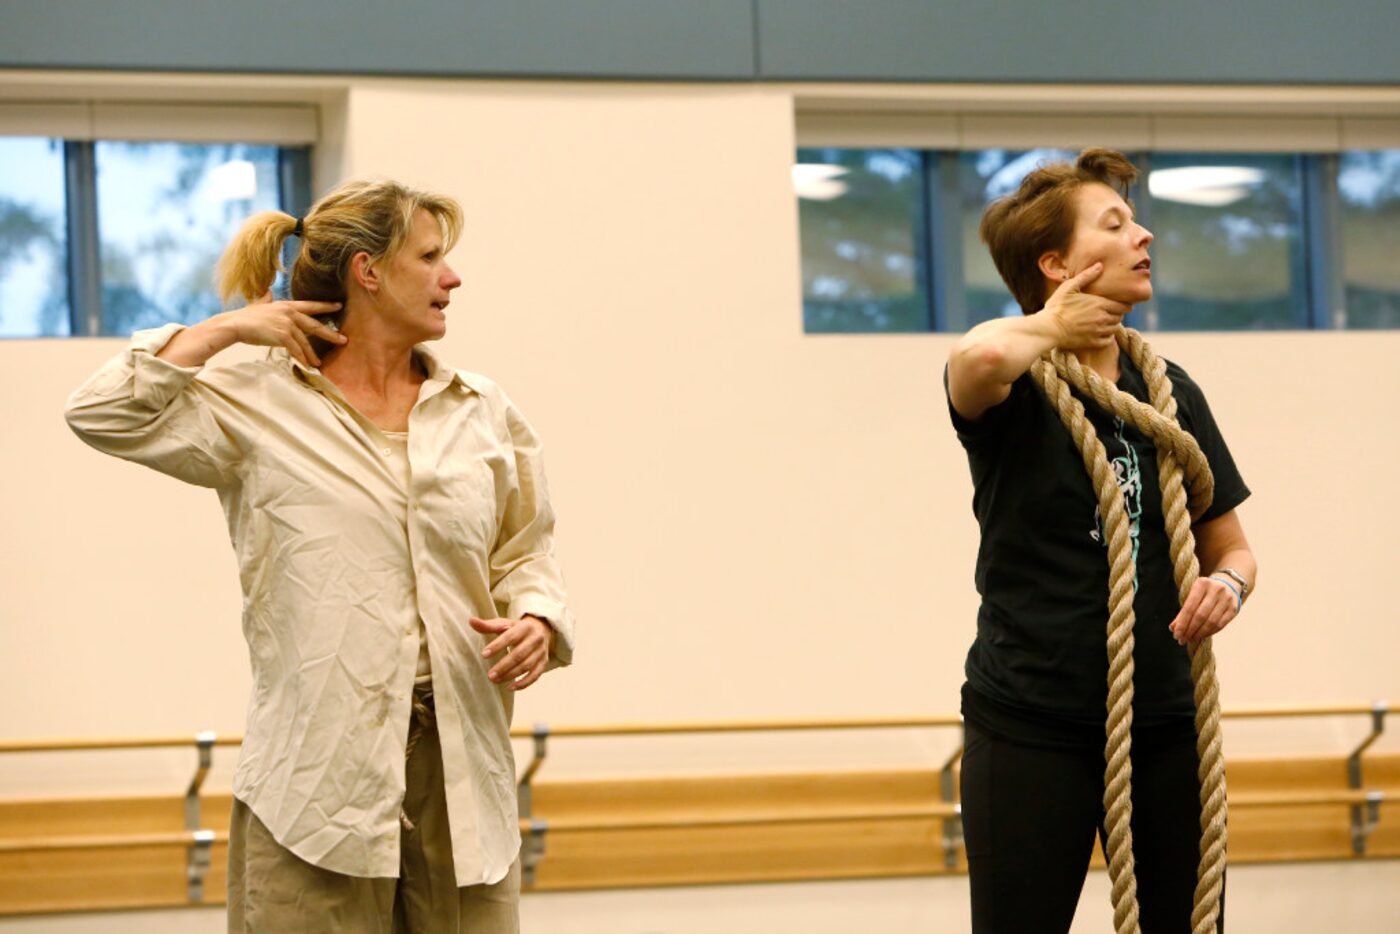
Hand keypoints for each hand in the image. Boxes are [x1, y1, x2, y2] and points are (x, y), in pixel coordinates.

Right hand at [221, 293, 344, 366]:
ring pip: (305, 341)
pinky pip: (296, 350)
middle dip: (330, 333)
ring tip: (318, 363)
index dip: (325, 306)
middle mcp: (289, 313)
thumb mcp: (258, 305)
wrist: (234, 325)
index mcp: (286, 305)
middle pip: (315, 325)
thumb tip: (268, 291)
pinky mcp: (282, 335)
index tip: (339, 306)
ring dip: (312, 354)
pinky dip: (301, 359)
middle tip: (344, 340)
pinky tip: (307, 366)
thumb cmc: (245, 318)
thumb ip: (266, 299)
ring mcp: (287, 324)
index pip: (310, 305)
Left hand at [471, 615, 554, 690]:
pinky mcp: (543, 663)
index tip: (484, 654)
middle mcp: (535, 639)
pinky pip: (535, 675)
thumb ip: (488, 625)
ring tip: (495, 680)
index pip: (510, 637)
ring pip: (527, 666)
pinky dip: (524, 683)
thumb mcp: (504, 624)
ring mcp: (541, 652)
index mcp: (525, 627)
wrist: (541, 629)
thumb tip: (471, 621)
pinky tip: (511, 688)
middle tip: (490, 675)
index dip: (497, 646)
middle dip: (504, 666)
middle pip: (519, 654)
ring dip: (511, 675)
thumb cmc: (517, 628)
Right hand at [1042, 263, 1130, 350]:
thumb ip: (1086, 276)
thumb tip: (1099, 265)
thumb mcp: (1069, 287)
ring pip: (1115, 328)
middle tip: (1110, 312)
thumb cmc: (1057, 307)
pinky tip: (1101, 333)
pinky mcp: (1093, 343)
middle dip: (1117, 314)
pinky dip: (1108, 337)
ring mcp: (1098, 332)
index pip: (1123, 306)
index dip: (1123, 305)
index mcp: (1100, 304)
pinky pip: (1108, 340)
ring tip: (1105, 322)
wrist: (1048, 329)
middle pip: (1120, 317)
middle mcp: (1103, 318)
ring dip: (1112, 325)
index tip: (1119, 304)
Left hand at [1168, 576, 1239, 645]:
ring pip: (1211, 622)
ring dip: (1199, 634)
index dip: (1182, 623)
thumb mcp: (1192, 596)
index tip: (1176, 634)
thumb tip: (1173, 628)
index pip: (1189, 607)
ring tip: (1190, 639)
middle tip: (1182, 640)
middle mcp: (1216, 590)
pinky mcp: (1234, 608)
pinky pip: (1221, 624)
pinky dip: (1209, 632)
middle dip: (1190, 630)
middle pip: (1200, 615)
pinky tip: (1201, 636)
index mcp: (1202, 584)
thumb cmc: (1204, 592)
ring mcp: (1227, 599)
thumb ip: (1182, 612)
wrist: (1227, 583)